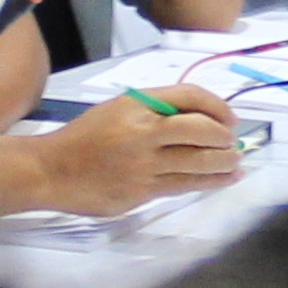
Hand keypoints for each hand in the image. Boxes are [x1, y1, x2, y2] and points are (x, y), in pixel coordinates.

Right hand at [39, 85, 243, 215]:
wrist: (51, 171)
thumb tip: (199, 118)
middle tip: (234, 143)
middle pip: (199, 131)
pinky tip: (224, 180)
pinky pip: (184, 185)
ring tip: (235, 162)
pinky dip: (210, 182)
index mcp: (136, 104)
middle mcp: (142, 132)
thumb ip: (154, 111)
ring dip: (224, 163)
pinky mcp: (142, 191)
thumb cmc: (85, 137)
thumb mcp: (118, 109)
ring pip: (197, 163)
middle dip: (225, 138)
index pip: (188, 96)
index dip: (217, 106)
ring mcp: (143, 164)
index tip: (229, 118)